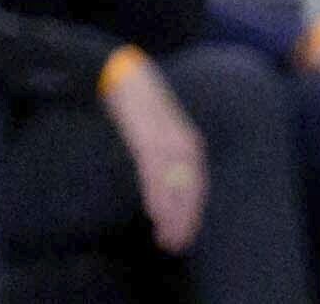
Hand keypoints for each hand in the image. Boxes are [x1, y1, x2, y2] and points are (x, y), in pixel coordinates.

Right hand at [103, 56, 207, 254]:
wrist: (123, 73)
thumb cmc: (140, 104)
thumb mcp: (161, 131)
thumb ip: (166, 158)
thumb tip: (166, 189)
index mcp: (189, 145)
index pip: (196, 188)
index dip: (191, 215)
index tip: (183, 238)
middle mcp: (184, 144)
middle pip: (190, 191)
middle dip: (184, 221)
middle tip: (174, 245)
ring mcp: (166, 141)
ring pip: (173, 186)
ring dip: (170, 215)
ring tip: (165, 237)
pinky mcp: (147, 136)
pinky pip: (154, 172)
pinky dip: (156, 193)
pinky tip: (154, 211)